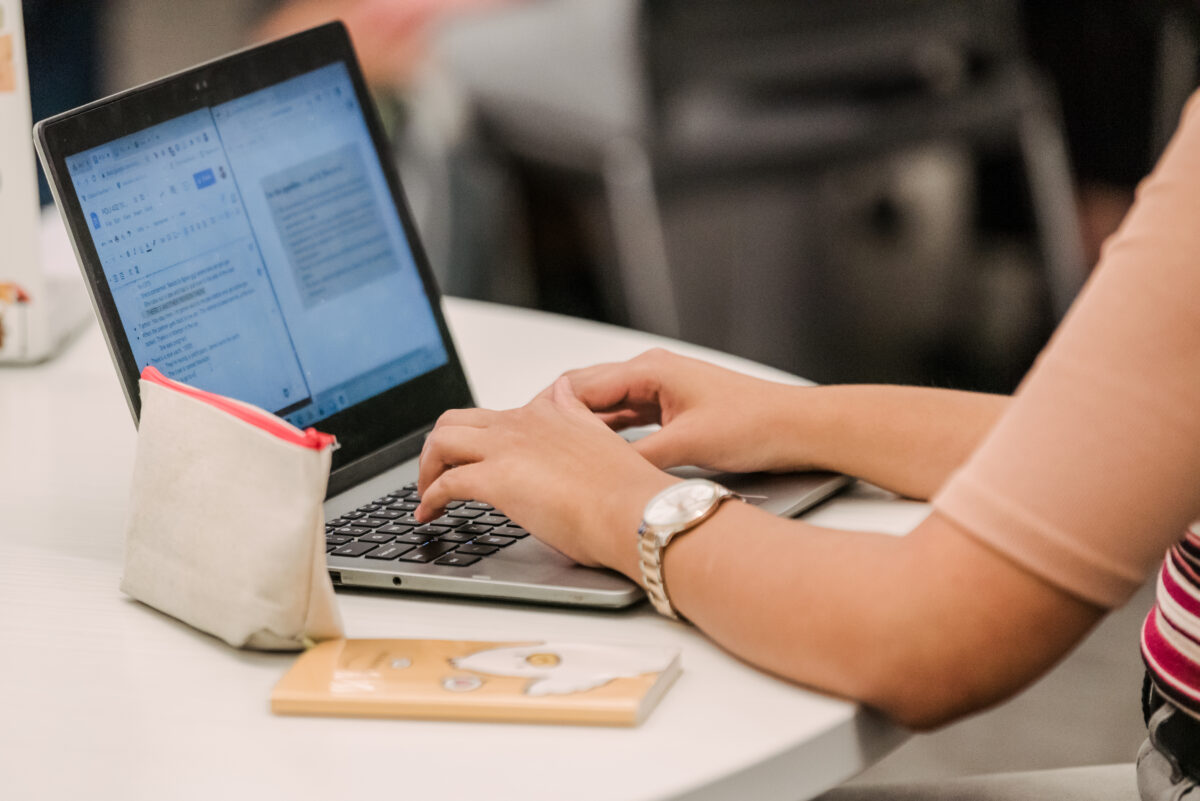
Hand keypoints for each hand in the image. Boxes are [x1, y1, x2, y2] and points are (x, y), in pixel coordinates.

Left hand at [416, 378, 674, 576]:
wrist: (634, 510)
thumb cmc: (628, 491)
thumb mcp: (603, 442)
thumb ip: (579, 422)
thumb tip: (568, 404)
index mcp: (551, 413)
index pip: (500, 416)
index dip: (480, 440)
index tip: (477, 460)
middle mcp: (524, 423)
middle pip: (458, 420)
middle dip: (439, 448)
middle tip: (437, 474)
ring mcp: (507, 447)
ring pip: (442, 440)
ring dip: (427, 467)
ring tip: (426, 494)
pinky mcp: (495, 478)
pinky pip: (445, 483)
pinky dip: (428, 498)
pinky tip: (429, 514)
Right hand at [549, 348, 806, 473]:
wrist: (797, 426)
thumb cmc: (755, 424)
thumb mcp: (688, 445)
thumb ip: (638, 459)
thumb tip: (601, 474)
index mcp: (650, 370)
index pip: (579, 386)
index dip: (547, 413)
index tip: (527, 436)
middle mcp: (653, 373)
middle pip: (588, 394)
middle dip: (560, 420)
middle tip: (533, 449)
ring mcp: (663, 389)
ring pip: (608, 407)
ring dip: (585, 429)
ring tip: (557, 456)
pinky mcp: (674, 407)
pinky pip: (628, 417)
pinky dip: (610, 434)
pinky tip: (599, 455)